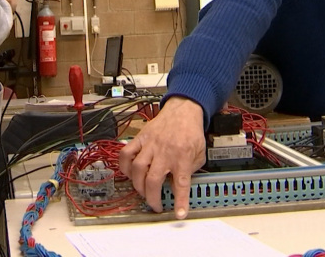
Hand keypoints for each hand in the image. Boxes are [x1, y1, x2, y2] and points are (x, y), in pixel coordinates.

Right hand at [119, 97, 205, 218]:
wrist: (183, 110)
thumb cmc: (191, 131)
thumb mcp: (199, 153)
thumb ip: (190, 171)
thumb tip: (178, 187)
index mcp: (182, 156)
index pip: (181, 183)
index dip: (180, 201)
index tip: (179, 214)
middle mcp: (165, 152)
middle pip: (153, 180)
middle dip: (152, 198)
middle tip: (154, 204)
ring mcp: (150, 145)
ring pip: (137, 168)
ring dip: (137, 185)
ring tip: (142, 190)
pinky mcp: (140, 138)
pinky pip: (126, 153)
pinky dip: (124, 165)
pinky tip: (129, 173)